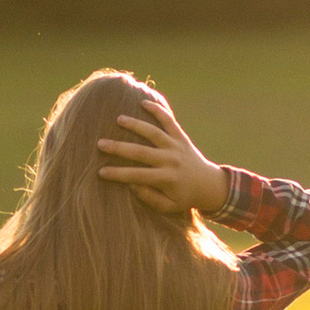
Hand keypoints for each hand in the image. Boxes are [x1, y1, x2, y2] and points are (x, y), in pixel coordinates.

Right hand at [97, 105, 227, 217]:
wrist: (209, 185)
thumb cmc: (184, 197)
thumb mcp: (168, 206)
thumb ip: (150, 198)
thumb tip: (132, 184)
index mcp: (166, 179)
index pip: (137, 176)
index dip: (118, 174)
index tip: (100, 171)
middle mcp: (170, 160)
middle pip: (141, 152)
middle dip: (119, 148)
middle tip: (100, 143)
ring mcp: (176, 146)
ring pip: (153, 133)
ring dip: (135, 125)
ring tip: (118, 119)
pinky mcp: (181, 137)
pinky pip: (169, 121)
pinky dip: (158, 111)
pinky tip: (143, 103)